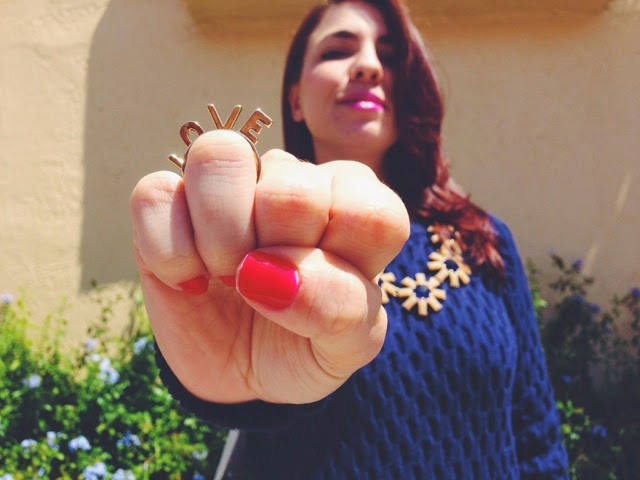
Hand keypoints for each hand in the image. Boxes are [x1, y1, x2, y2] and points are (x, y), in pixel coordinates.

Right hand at [130, 130, 408, 404]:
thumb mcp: (346, 346)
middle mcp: (296, 179)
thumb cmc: (306, 345)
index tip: (318, 300)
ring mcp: (231, 183)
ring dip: (219, 238)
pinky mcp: (169, 198)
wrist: (244, 372)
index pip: (368, 212)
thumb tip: (265, 273)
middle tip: (265, 290)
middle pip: (292, 186)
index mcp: (355, 205)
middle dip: (275, 257)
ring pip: (219, 155)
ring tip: (225, 275)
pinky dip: (169, 255)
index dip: (336, 271)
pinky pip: (154, 194)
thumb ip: (340, 309)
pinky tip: (189, 280)